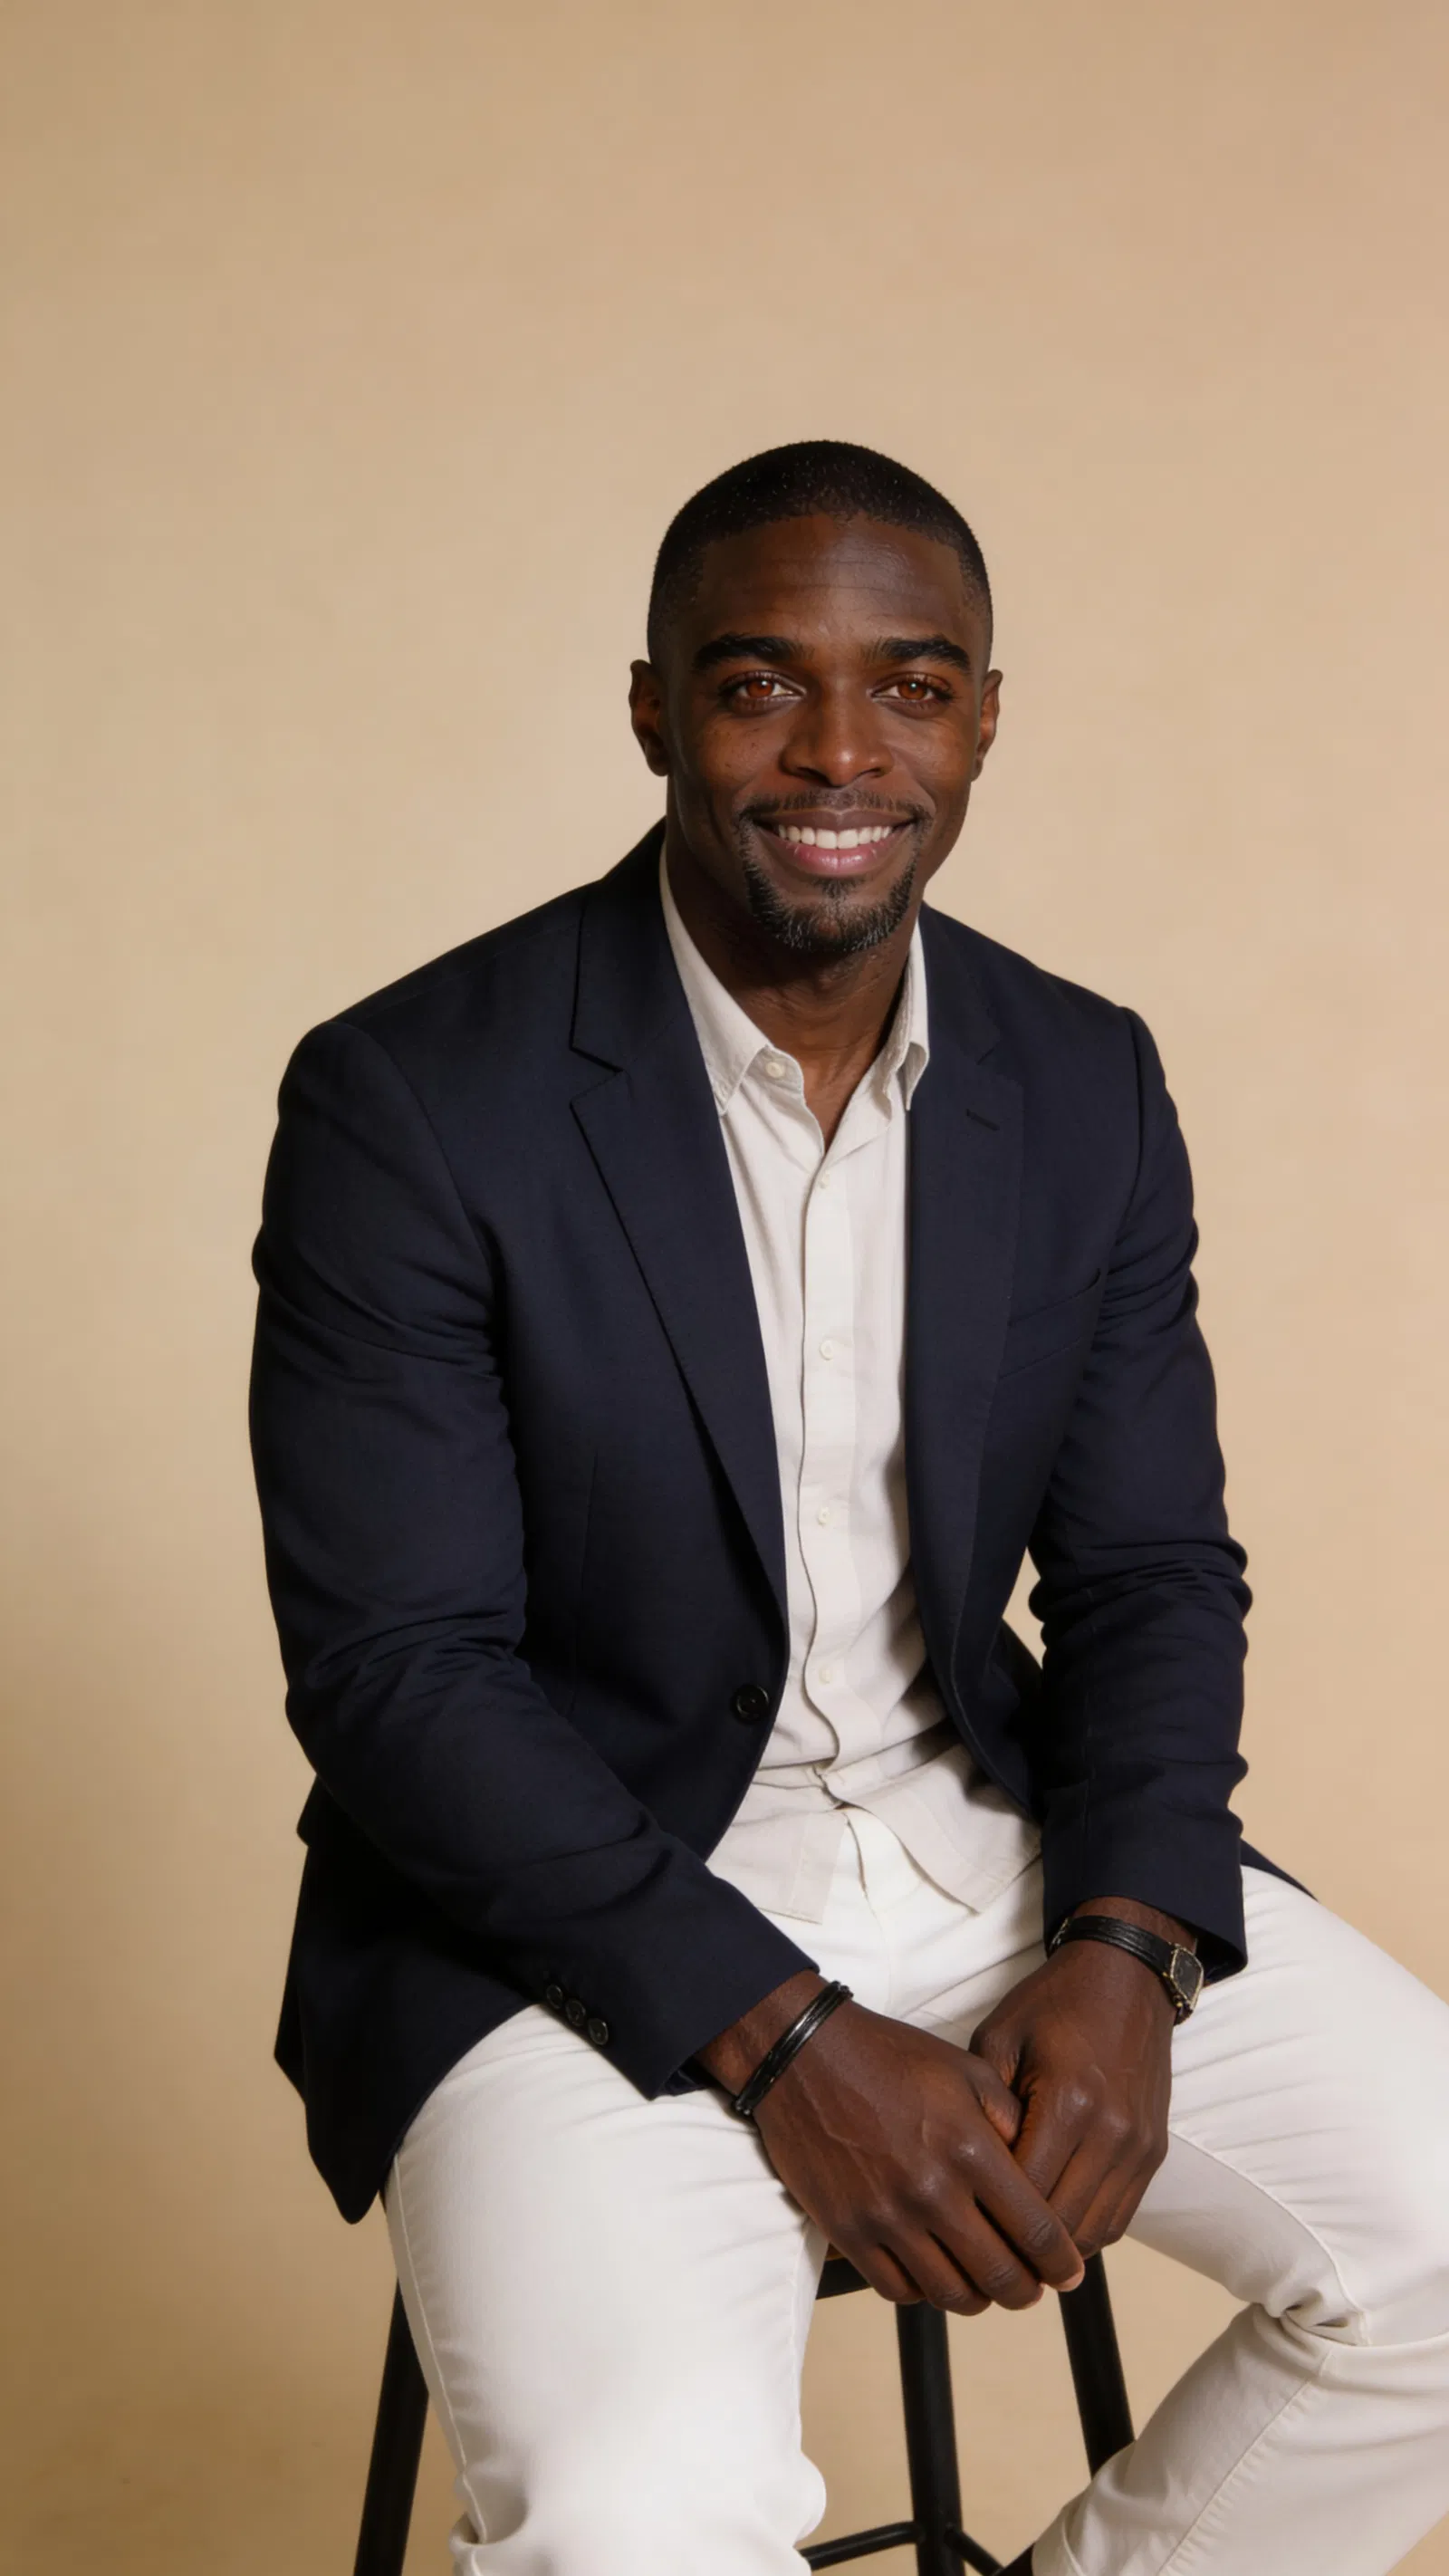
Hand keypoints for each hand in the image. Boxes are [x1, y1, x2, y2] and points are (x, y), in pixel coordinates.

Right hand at [698, 1976, 1085, 2312]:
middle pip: (999, 2275)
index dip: (1062, 2263)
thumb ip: (1011, 2121)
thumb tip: (1042, 2173)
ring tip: (985, 2288)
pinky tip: (934, 2274)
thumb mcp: (966, 2070)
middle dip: (1026, 2291)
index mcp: (970, 2149)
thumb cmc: (891, 2058)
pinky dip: (923, 2293)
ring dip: (978, 2299)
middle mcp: (932, 2190)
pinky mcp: (848, 2230)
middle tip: (1032, 2289)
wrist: (805, 2056)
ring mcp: (886, 2216)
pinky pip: (897, 2290)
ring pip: (950, 2293)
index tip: (1070, 2273)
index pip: (1036, 2231)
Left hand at [970, 1900, 1186, 2258]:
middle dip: (1021, 2249)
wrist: (1127, 1979)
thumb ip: (984, 2107)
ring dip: (1056, 2252)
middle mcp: (1111, 2131)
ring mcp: (1138, 2146)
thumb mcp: (1000, 2039)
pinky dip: (1087, 2232)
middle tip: (982, 2257)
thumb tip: (967, 2173)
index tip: (960, 2228)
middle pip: (1062, 2225)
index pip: (1026, 2193)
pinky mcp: (1153, 2151)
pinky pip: (1120, 2217)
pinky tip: (1054, 2231)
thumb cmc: (1053, 2005)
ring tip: (1015, 2255)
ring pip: (1095, 2232)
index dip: (991, 2219)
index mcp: (1068, 2100)